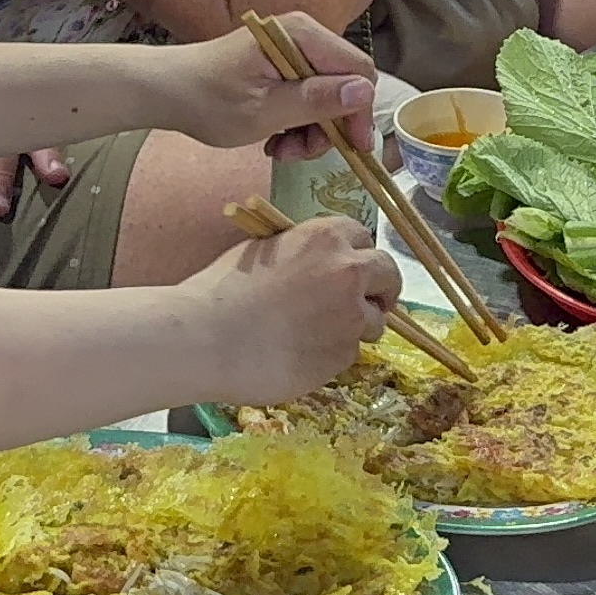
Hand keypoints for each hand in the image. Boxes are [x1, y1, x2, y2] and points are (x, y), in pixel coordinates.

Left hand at [162, 13, 378, 160]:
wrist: (165, 92)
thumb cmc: (208, 101)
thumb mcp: (265, 110)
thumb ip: (316, 100)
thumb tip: (364, 92)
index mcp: (302, 35)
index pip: (358, 70)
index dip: (361, 111)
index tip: (351, 149)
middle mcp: (303, 34)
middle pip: (344, 84)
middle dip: (328, 126)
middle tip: (298, 153)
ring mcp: (292, 49)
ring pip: (327, 96)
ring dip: (310, 130)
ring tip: (280, 150)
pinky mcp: (282, 64)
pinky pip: (307, 95)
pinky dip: (297, 122)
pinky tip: (274, 139)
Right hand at [186, 213, 400, 401]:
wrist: (207, 338)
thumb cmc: (222, 290)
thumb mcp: (265, 250)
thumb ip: (302, 253)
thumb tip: (316, 263)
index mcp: (327, 237)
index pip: (365, 238)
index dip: (357, 256)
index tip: (350, 271)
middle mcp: (349, 271)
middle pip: (389, 275)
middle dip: (379, 290)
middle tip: (359, 305)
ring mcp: (351, 316)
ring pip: (374, 321)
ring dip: (356, 328)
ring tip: (316, 337)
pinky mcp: (344, 355)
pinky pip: (349, 353)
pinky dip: (332, 355)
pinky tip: (300, 356)